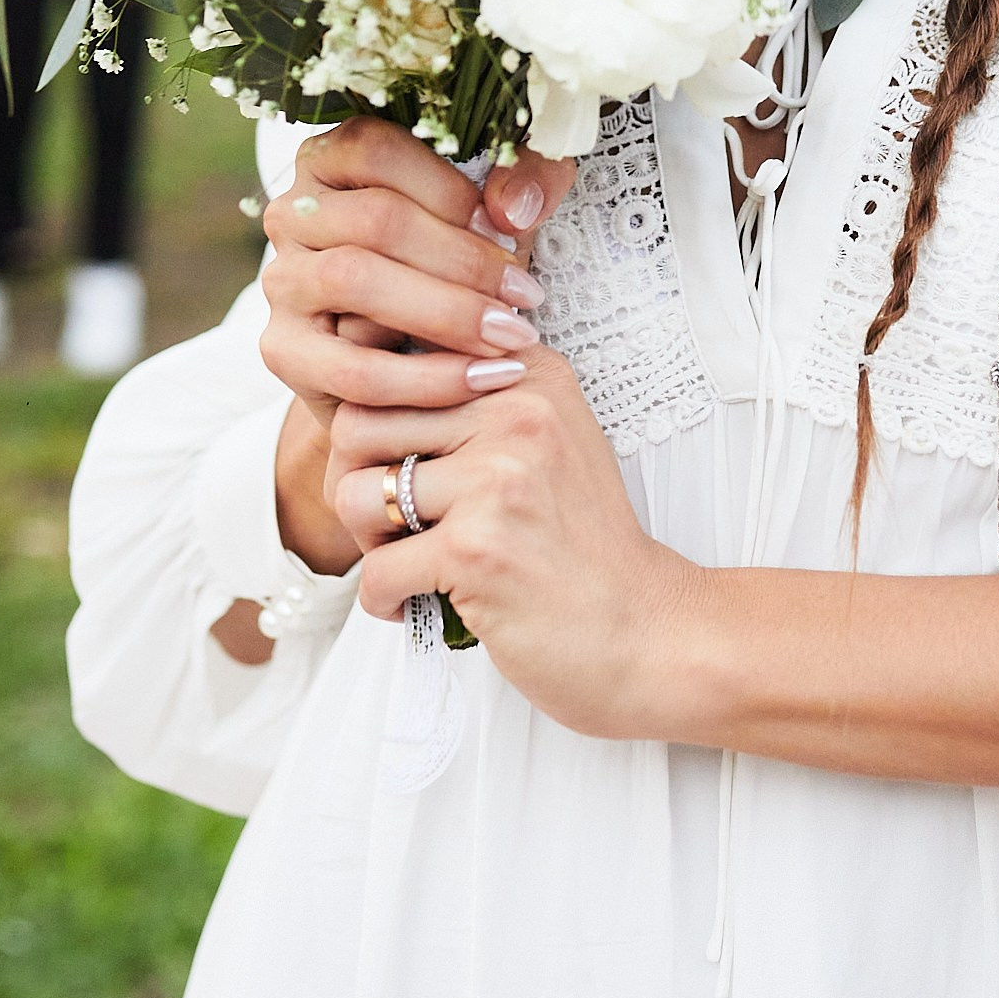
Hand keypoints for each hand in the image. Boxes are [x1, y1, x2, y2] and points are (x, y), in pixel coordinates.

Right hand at [261, 120, 571, 575]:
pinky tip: (481, 379)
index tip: (515, 231)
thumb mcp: (501, 204)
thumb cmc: (463, 260)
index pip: (377, 151)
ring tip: (510, 337)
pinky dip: (425, 378)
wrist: (417, 351)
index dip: (451, 190)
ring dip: (445, 313)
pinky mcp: (283, 350)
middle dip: (462, 260)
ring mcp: (282, 281)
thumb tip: (512, 208)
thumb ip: (524, 179)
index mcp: (333, 158)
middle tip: (526, 297)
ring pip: (354, 282)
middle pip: (375, 219)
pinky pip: (351, 367)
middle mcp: (293, 212)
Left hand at [333, 353, 697, 743]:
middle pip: (359, 425)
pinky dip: (383, 600)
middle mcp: (516, 414)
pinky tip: (420, 603)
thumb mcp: (547, 444)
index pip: (397, 366)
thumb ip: (475, 406)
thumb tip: (369, 391)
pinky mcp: (477, 550)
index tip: (403, 469)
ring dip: (366, 541)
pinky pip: (375, 570)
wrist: (646, 631)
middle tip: (391, 525)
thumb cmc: (584, 549)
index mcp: (529, 377)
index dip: (376, 427)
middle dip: (356, 483)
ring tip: (408, 560)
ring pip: (353, 494)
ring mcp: (497, 480)